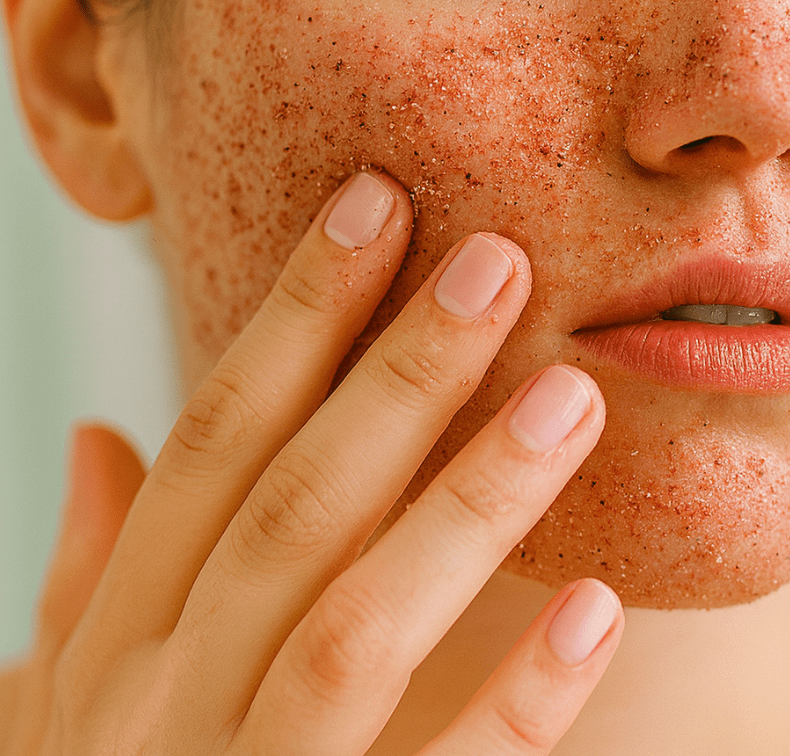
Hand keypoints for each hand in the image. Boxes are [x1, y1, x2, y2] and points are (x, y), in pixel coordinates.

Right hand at [7, 172, 620, 755]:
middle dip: (393, 375)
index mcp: (122, 653)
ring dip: (467, 503)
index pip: (211, 447)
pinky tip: (598, 611)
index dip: (290, 318)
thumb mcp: (71, 714)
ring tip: (569, 393)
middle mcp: (165, 716)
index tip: (374, 204)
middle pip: (292, 509)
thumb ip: (91, 581)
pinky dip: (513, 704)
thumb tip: (102, 440)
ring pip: (354, 628)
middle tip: (499, 257)